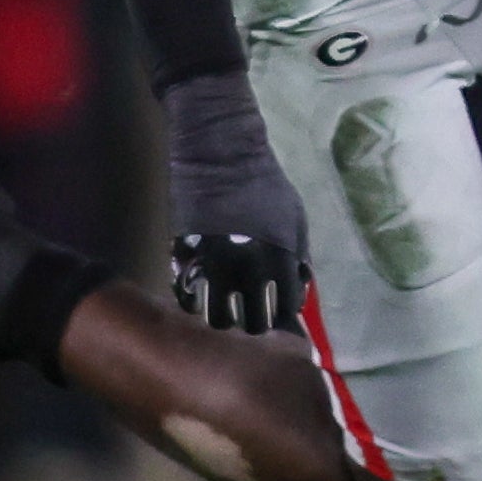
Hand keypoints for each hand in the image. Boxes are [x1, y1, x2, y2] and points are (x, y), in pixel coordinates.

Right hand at [161, 71, 310, 333]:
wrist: (222, 157)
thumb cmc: (264, 187)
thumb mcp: (296, 219)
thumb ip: (297, 257)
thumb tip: (297, 289)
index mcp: (281, 259)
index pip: (285, 310)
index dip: (280, 314)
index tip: (274, 310)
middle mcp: (249, 269)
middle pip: (250, 323)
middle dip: (251, 323)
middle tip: (247, 316)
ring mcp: (214, 266)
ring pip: (215, 319)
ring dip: (220, 318)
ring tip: (223, 310)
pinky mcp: (184, 259)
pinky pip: (188, 298)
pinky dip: (195, 303)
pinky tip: (201, 297)